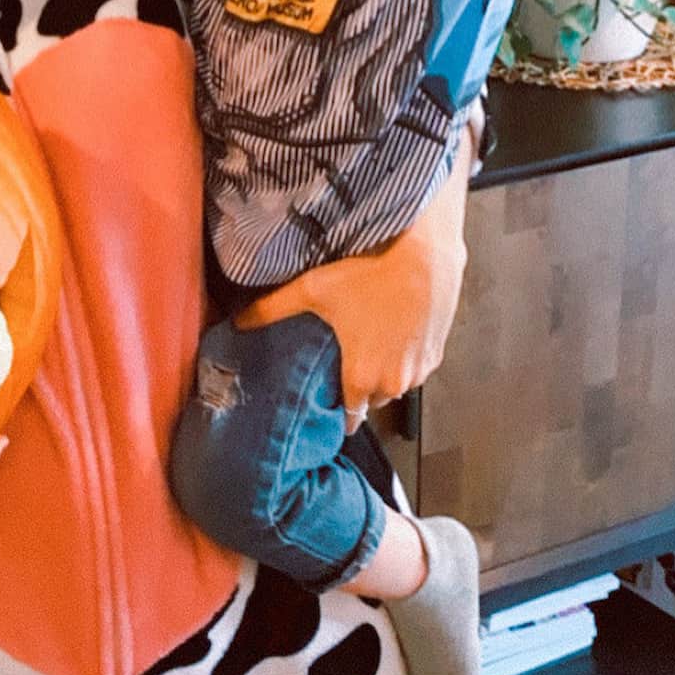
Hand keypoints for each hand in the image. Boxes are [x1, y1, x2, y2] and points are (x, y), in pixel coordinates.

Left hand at [235, 132, 472, 432]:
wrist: (424, 256)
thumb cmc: (365, 274)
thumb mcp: (312, 289)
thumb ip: (272, 310)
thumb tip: (236, 323)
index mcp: (361, 378)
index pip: (350, 418)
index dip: (338, 414)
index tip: (326, 405)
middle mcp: (394, 383)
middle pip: (373, 399)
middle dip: (360, 387)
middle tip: (344, 362)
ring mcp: (420, 369)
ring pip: (397, 383)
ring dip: (385, 371)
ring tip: (368, 344)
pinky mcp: (438, 352)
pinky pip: (417, 366)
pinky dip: (405, 356)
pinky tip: (392, 330)